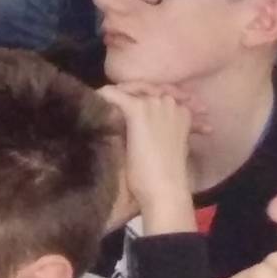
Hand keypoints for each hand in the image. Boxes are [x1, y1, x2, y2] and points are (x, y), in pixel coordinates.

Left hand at [100, 82, 198, 234]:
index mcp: (183, 113)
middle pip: (145, 88)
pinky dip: (102, 96)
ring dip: (116, 96)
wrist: (165, 189)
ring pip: (129, 88)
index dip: (146, 100)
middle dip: (130, 93)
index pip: (161, 95)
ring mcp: (154, 104)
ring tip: (101, 103)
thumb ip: (163, 132)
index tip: (132, 109)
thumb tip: (145, 130)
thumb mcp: (171, 148)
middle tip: (112, 100)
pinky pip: (114, 94)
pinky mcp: (138, 110)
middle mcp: (170, 103)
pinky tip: (94, 102)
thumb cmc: (167, 177)